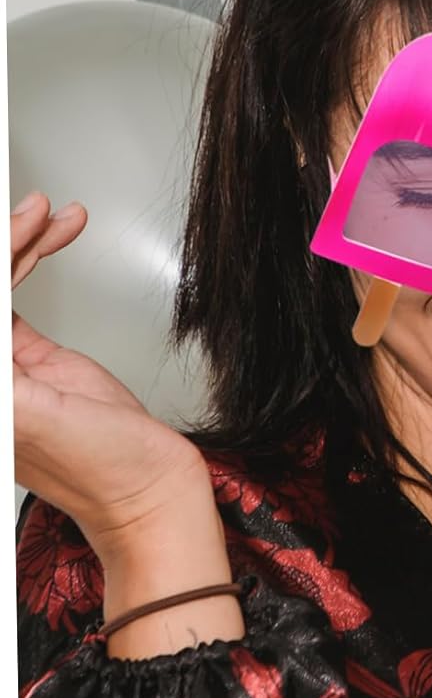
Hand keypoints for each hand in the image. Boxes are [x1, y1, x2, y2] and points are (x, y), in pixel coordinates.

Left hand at [12, 192, 208, 539]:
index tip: (12, 223)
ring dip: (24, 242)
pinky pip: (17, 292)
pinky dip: (36, 261)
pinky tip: (53, 236)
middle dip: (6, 242)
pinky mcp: (30, 357)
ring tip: (52, 213)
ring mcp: (1, 363)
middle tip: (34, 210)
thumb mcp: (26, 412)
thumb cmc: (100, 470)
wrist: (150, 488)